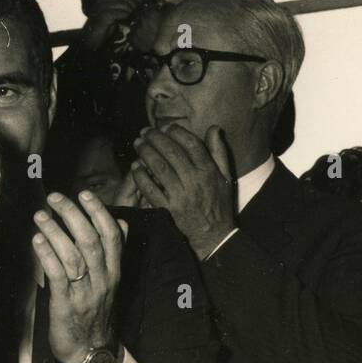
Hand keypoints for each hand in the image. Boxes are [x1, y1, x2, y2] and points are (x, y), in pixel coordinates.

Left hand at [32, 189, 126, 362]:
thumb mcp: (110, 281)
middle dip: (72, 214)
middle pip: (90, 240)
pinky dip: (47, 255)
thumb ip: (115, 252)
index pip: (111, 235)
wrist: (89, 350)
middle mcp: (102, 280)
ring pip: (73, 255)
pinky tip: (37, 241)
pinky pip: (58, 276)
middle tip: (55, 198)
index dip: (98, 212)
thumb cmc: (95, 311)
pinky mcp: (66, 304)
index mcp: (114, 271)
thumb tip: (121, 223)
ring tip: (40, 216)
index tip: (84, 193)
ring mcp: (85, 292)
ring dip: (55, 232)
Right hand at [84, 0, 142, 48]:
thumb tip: (136, 5)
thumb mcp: (113, 15)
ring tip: (135, 18)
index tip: (140, 3)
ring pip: (123, 4)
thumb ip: (121, 8)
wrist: (90, 41)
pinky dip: (126, 18)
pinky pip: (119, 13)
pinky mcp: (103, 16)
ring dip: (132, 12)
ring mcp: (102, 7)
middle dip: (134, 4)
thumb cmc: (103, 29)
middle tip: (139, 12)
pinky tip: (129, 22)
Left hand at [131, 124, 234, 257]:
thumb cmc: (219, 204)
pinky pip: (150, 189)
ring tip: (138, 143)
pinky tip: (135, 167)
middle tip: (145, 131)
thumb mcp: (226, 177)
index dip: (177, 132)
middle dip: (156, 138)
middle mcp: (194, 181)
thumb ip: (218, 151)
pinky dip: (141, 176)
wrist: (214, 236)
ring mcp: (180, 195)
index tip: (166, 127)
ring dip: (146, 152)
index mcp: (208, 171)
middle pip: (172, 152)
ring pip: (159, 167)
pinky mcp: (168, 209)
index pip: (191, 144)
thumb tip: (214, 128)